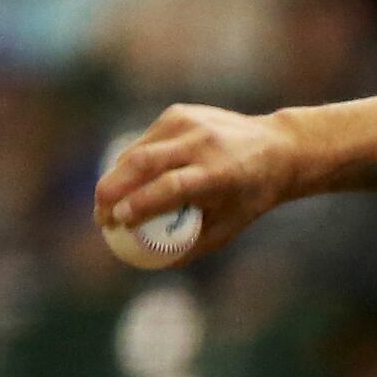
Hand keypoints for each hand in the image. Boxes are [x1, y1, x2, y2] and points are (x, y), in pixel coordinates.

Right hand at [94, 101, 303, 264]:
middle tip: (100, 217)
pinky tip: (127, 180)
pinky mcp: (179, 113)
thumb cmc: (250, 196)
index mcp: (219, 173)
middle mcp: (203, 144)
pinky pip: (146, 141)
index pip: (170, 187)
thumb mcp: (230, 226)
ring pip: (138, 151)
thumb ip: (192, 245)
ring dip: (115, 177)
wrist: (276, 148)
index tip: (117, 223)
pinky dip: (131, 162)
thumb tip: (152, 263)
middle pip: (143, 163)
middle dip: (111, 190)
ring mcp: (189, 123)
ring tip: (106, 203)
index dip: (139, 204)